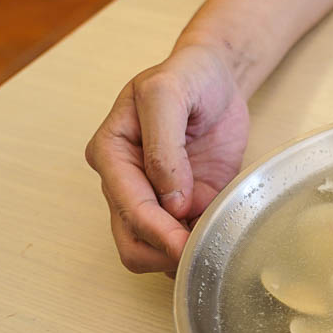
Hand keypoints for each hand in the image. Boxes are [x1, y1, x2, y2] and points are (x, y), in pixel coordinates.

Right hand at [85, 43, 248, 272]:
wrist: (217, 79)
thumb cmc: (188, 77)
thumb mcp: (169, 94)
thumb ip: (165, 145)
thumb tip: (172, 201)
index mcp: (111, 153)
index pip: (128, 207)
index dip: (157, 231)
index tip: (186, 245)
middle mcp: (126, 182)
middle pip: (132, 242)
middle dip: (163, 253)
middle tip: (201, 251)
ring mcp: (156, 198)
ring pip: (154, 251)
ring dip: (181, 256)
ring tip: (214, 241)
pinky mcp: (186, 206)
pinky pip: (186, 241)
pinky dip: (201, 247)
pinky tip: (221, 237)